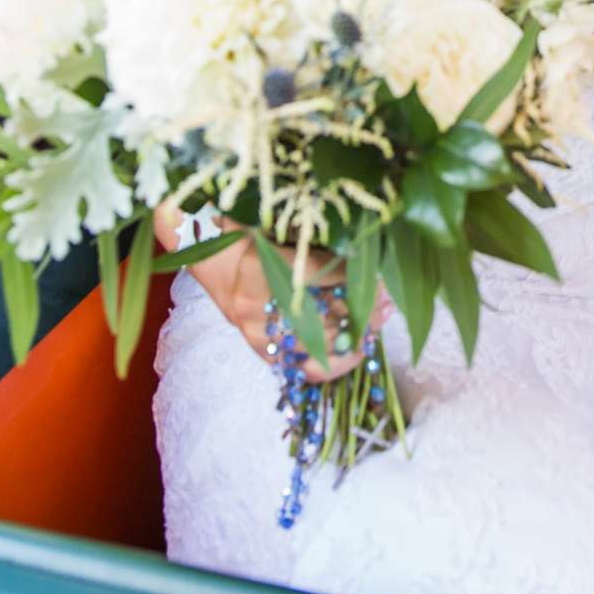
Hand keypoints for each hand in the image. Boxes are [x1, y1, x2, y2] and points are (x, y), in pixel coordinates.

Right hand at [182, 221, 388, 382]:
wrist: (207, 253)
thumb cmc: (245, 231)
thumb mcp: (279, 226)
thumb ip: (316, 241)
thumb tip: (363, 255)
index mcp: (261, 265)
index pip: (321, 276)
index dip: (355, 278)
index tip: (379, 275)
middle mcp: (258, 304)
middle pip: (325, 315)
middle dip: (363, 312)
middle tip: (386, 304)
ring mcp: (257, 331)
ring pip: (320, 346)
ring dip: (355, 336)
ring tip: (377, 322)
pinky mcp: (260, 348)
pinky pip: (304, 368)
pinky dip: (335, 362)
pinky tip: (357, 349)